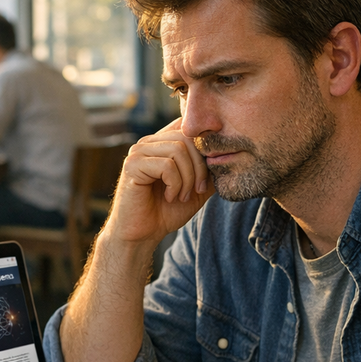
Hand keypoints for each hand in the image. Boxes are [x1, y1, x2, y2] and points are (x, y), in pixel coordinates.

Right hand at [104, 118, 213, 246]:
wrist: (144, 234)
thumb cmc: (167, 211)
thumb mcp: (197, 188)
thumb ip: (209, 170)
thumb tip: (228, 154)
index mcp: (163, 142)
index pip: (190, 128)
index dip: (205, 148)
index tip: (208, 175)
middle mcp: (149, 142)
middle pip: (187, 138)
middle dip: (200, 167)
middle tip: (198, 190)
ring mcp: (139, 152)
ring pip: (178, 150)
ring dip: (187, 178)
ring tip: (182, 196)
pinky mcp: (132, 165)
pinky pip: (166, 166)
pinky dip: (175, 185)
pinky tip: (169, 197)